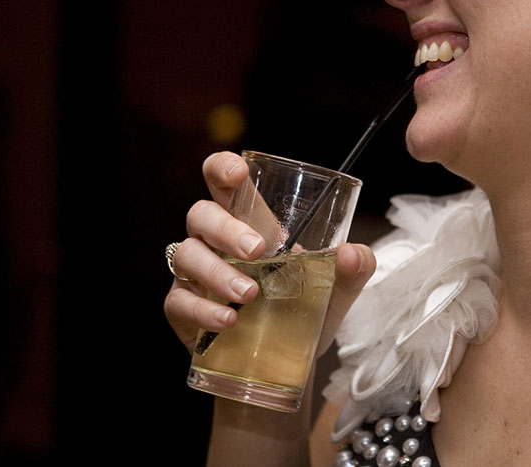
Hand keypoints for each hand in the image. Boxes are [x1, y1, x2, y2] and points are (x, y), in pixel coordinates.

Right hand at [164, 151, 376, 353]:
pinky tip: (229, 321)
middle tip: (257, 251)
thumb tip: (351, 254)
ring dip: (216, 272)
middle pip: (200, 214)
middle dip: (225, 228)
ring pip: (186, 255)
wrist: (283, 362)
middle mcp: (215, 241)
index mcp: (249, 221)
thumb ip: (351, 269)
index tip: (238, 172)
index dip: (222, 167)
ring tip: (248, 294)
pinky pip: (179, 301)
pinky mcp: (183, 309)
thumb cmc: (301, 309)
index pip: (223, 181)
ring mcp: (194, 274)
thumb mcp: (334, 290)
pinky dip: (203, 310)